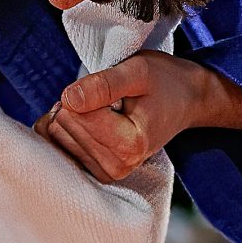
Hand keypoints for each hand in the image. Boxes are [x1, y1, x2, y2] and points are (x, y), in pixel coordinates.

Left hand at [37, 51, 241, 183]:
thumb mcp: (139, 70)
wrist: (186, 100)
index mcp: (130, 144)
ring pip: (55, 135)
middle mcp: (117, 166)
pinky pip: (57, 147)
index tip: (110, 88)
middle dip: (76, 104)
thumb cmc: (164, 81)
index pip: (74, 113)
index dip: (85, 90)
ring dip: (72, 116)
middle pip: (62, 125)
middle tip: (107, 98)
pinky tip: (90, 122)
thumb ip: (104, 84)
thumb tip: (68, 100)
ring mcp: (107, 173)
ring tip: (104, 110)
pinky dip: (66, 129)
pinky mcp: (98, 172)